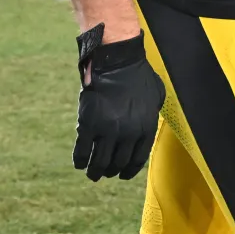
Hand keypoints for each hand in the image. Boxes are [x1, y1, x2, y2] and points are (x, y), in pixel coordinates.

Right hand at [73, 25, 164, 181]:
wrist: (116, 59)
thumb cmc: (137, 73)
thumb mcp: (156, 94)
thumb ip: (153, 112)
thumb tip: (150, 120)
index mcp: (145, 128)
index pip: (137, 159)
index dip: (128, 170)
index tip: (122, 174)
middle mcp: (128, 134)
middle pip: (118, 162)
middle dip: (110, 171)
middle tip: (104, 173)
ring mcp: (108, 130)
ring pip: (100, 161)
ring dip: (95, 171)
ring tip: (91, 174)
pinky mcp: (89, 124)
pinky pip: (83, 150)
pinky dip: (80, 160)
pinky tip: (78, 163)